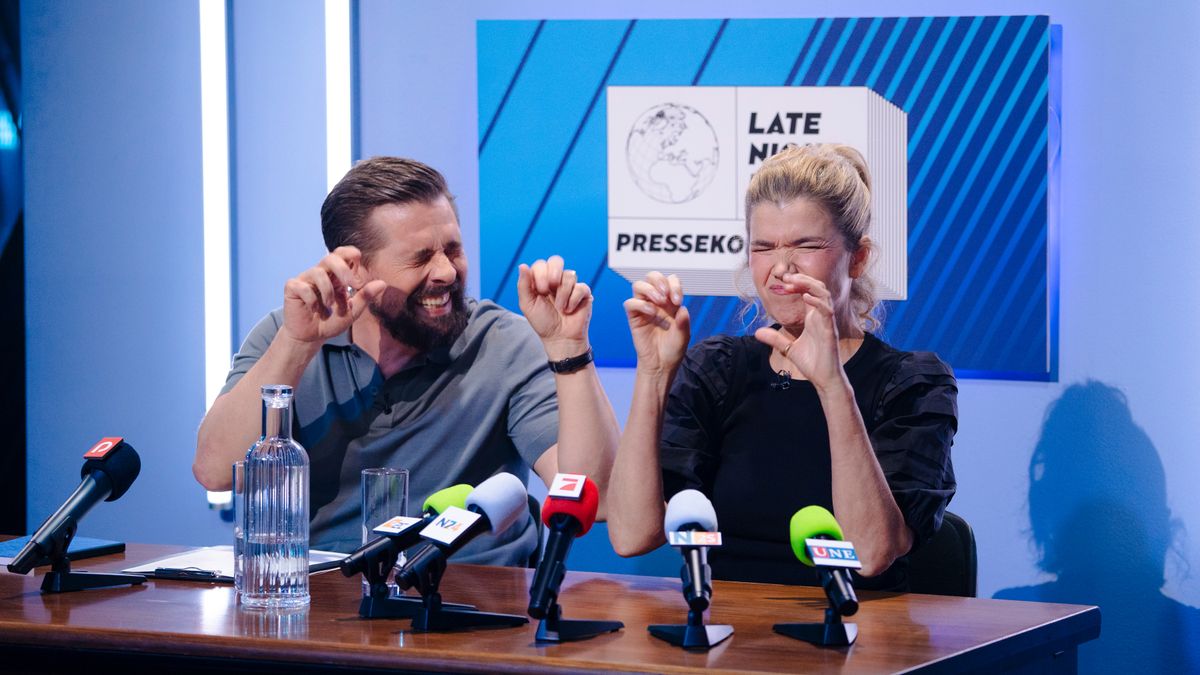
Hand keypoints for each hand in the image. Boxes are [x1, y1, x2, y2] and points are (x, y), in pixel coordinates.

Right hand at [281, 246, 385, 344]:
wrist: (311, 337)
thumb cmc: (331, 321)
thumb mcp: (352, 311)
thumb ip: (365, 297)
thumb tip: (382, 283)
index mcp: (336, 275)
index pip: (343, 254)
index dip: (352, 257)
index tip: (357, 280)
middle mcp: (321, 273)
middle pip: (330, 257)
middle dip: (343, 269)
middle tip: (351, 285)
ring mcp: (306, 279)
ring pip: (317, 272)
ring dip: (328, 291)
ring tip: (329, 306)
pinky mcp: (293, 288)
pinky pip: (303, 286)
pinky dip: (312, 299)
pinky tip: (314, 308)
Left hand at [517, 256, 592, 359]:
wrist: (560, 338)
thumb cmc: (543, 322)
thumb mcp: (527, 304)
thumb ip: (523, 285)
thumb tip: (522, 265)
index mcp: (541, 281)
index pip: (541, 265)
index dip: (540, 274)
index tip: (540, 290)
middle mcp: (556, 281)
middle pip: (556, 260)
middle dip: (553, 272)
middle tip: (550, 288)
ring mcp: (570, 286)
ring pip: (569, 275)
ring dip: (562, 294)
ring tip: (560, 308)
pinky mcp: (583, 293)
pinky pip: (580, 287)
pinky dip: (573, 300)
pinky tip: (570, 310)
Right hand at [623, 271, 689, 375]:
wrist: (661, 365)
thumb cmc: (673, 349)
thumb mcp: (684, 336)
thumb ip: (683, 322)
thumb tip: (682, 309)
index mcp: (671, 302)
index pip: (670, 280)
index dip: (674, 285)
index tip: (678, 301)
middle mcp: (656, 301)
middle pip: (652, 276)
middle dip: (659, 280)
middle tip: (665, 294)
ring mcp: (644, 308)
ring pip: (639, 285)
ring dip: (650, 289)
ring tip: (659, 302)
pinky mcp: (634, 317)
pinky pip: (630, 303)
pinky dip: (640, 304)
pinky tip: (651, 313)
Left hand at [754, 272, 844, 390]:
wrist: (824, 379)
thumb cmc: (812, 363)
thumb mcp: (788, 349)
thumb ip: (775, 339)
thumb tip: (757, 332)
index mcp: (813, 318)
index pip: (808, 292)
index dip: (797, 284)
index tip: (783, 282)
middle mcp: (821, 317)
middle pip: (817, 288)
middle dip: (803, 279)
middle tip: (786, 277)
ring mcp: (827, 322)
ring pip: (824, 295)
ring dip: (809, 285)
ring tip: (794, 281)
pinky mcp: (830, 331)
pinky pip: (827, 311)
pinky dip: (818, 302)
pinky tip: (806, 297)